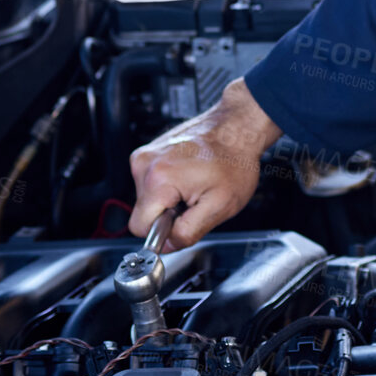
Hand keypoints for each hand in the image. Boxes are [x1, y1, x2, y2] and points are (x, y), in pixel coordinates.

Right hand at [128, 78, 282, 251]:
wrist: (237, 129)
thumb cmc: (234, 161)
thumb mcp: (220, 207)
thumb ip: (188, 233)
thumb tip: (167, 245)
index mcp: (157, 179)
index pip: (139, 228)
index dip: (163, 232)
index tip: (182, 222)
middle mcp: (144, 164)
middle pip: (143, 212)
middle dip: (167, 214)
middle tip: (194, 201)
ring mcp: (145, 154)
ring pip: (147, 198)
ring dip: (169, 199)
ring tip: (194, 186)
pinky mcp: (149, 151)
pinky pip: (150, 182)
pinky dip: (168, 185)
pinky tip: (189, 176)